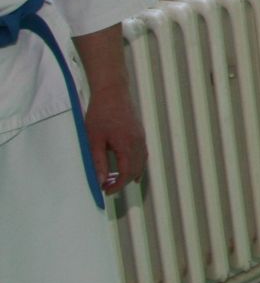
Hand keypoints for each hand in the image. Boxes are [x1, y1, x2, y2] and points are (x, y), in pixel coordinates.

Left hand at [75, 26, 146, 193]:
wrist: (112, 91)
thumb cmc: (100, 113)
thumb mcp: (94, 139)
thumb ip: (98, 161)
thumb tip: (100, 180)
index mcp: (127, 146)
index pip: (127, 173)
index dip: (117, 185)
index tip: (106, 191)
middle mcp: (138, 143)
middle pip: (136, 170)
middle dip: (123, 181)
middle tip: (108, 186)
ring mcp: (141, 137)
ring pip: (141, 162)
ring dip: (130, 173)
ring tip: (117, 179)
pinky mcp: (140, 132)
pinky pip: (142, 153)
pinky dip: (136, 163)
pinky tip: (128, 165)